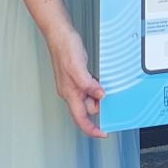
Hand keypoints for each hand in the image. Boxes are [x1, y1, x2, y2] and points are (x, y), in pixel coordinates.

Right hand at [45, 24, 105, 138]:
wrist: (59, 34)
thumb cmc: (64, 48)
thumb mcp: (78, 67)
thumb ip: (88, 84)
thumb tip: (99, 96)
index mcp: (69, 93)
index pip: (80, 118)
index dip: (91, 129)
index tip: (102, 133)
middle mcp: (70, 91)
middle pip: (86, 109)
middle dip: (98, 106)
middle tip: (108, 96)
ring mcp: (72, 85)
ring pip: (88, 99)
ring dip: (98, 96)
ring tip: (102, 84)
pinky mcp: (76, 77)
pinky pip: (88, 89)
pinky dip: (96, 87)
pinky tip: (98, 79)